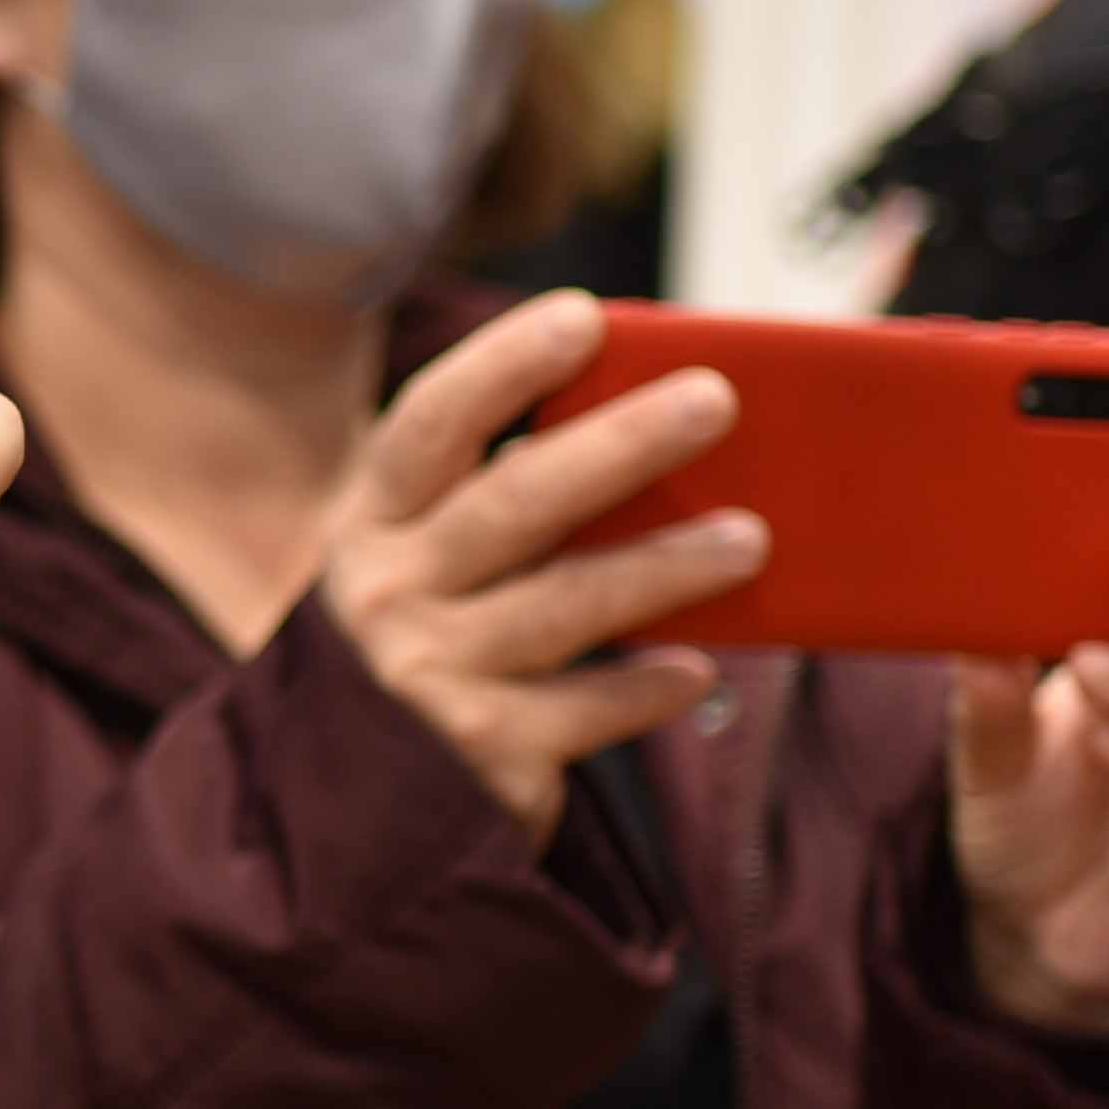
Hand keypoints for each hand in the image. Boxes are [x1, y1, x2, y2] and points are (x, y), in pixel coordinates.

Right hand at [315, 287, 757, 843]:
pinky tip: (697, 671)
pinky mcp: (478, 750)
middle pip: (515, 501)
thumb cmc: (439, 624)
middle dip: (621, 445)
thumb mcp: (436, 547)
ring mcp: (426, 671)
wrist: (360, 790)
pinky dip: (643, 691)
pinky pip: (581, 711)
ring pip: (563, 604)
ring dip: (662, 567)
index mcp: (377, 513)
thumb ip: (508, 488)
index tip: (584, 318)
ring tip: (749, 538)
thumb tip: (661, 414)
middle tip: (715, 400)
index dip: (503, 364)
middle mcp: (388, 587)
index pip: (431, 421)